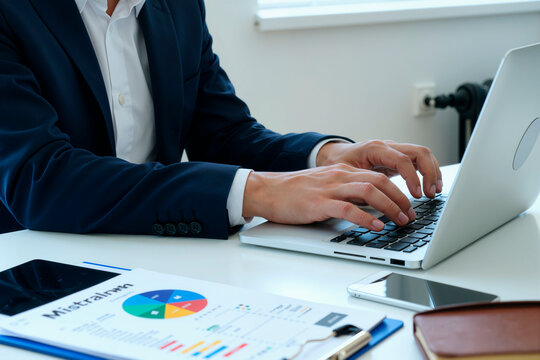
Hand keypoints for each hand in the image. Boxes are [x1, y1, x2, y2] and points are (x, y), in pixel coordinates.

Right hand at [243, 164, 416, 230]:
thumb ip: (345, 192)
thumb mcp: (325, 185)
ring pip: (369, 191)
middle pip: (380, 182)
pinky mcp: (318, 203)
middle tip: (411, 215)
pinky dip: (365, 218)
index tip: (408, 206)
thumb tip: (369, 207)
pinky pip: (348, 209)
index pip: (379, 177)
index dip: (398, 192)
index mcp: (342, 171)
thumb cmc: (294, 192)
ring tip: (400, 221)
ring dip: (390, 207)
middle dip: (400, 199)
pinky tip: (376, 226)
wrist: (267, 190)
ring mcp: (329, 189)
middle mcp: (339, 176)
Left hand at [316, 140, 442, 197]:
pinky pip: (419, 160)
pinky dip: (428, 172)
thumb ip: (360, 184)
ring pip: (422, 154)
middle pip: (418, 152)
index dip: (412, 177)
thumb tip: (373, 200)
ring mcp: (394, 150)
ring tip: (434, 192)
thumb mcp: (345, 174)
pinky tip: (430, 187)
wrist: (335, 155)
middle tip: (430, 194)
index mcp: (374, 148)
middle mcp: (388, 146)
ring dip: (432, 172)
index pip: (402, 159)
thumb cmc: (338, 164)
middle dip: (429, 173)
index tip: (416, 195)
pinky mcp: (398, 157)